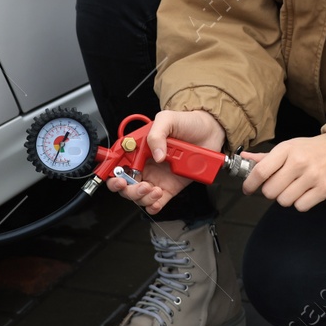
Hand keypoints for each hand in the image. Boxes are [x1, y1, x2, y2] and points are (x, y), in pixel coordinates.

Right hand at [105, 109, 223, 215]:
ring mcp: (157, 178)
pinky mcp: (170, 188)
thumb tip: (157, 156)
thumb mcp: (168, 119)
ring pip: (140, 196)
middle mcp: (146, 165)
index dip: (114, 174)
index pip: (119, 165)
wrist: (211, 131)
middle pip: (126, 185)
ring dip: (143, 197)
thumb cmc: (188, 123)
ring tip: (155, 190)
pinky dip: (154, 205)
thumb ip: (157, 134)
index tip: (118, 178)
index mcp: (139, 150)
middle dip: (129, 190)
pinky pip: (157, 202)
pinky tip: (157, 199)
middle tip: (141, 185)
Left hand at [243, 133, 325, 210]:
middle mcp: (299, 162)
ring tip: (295, 188)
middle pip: (270, 191)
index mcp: (286, 150)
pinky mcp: (324, 189)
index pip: (261, 171)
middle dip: (272, 191)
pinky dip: (301, 203)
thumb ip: (265, 157)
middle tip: (280, 185)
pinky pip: (301, 206)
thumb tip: (244, 159)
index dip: (250, 183)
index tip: (248, 189)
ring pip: (284, 201)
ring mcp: (312, 176)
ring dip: (287, 198)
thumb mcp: (288, 148)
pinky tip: (306, 192)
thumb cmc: (311, 150)